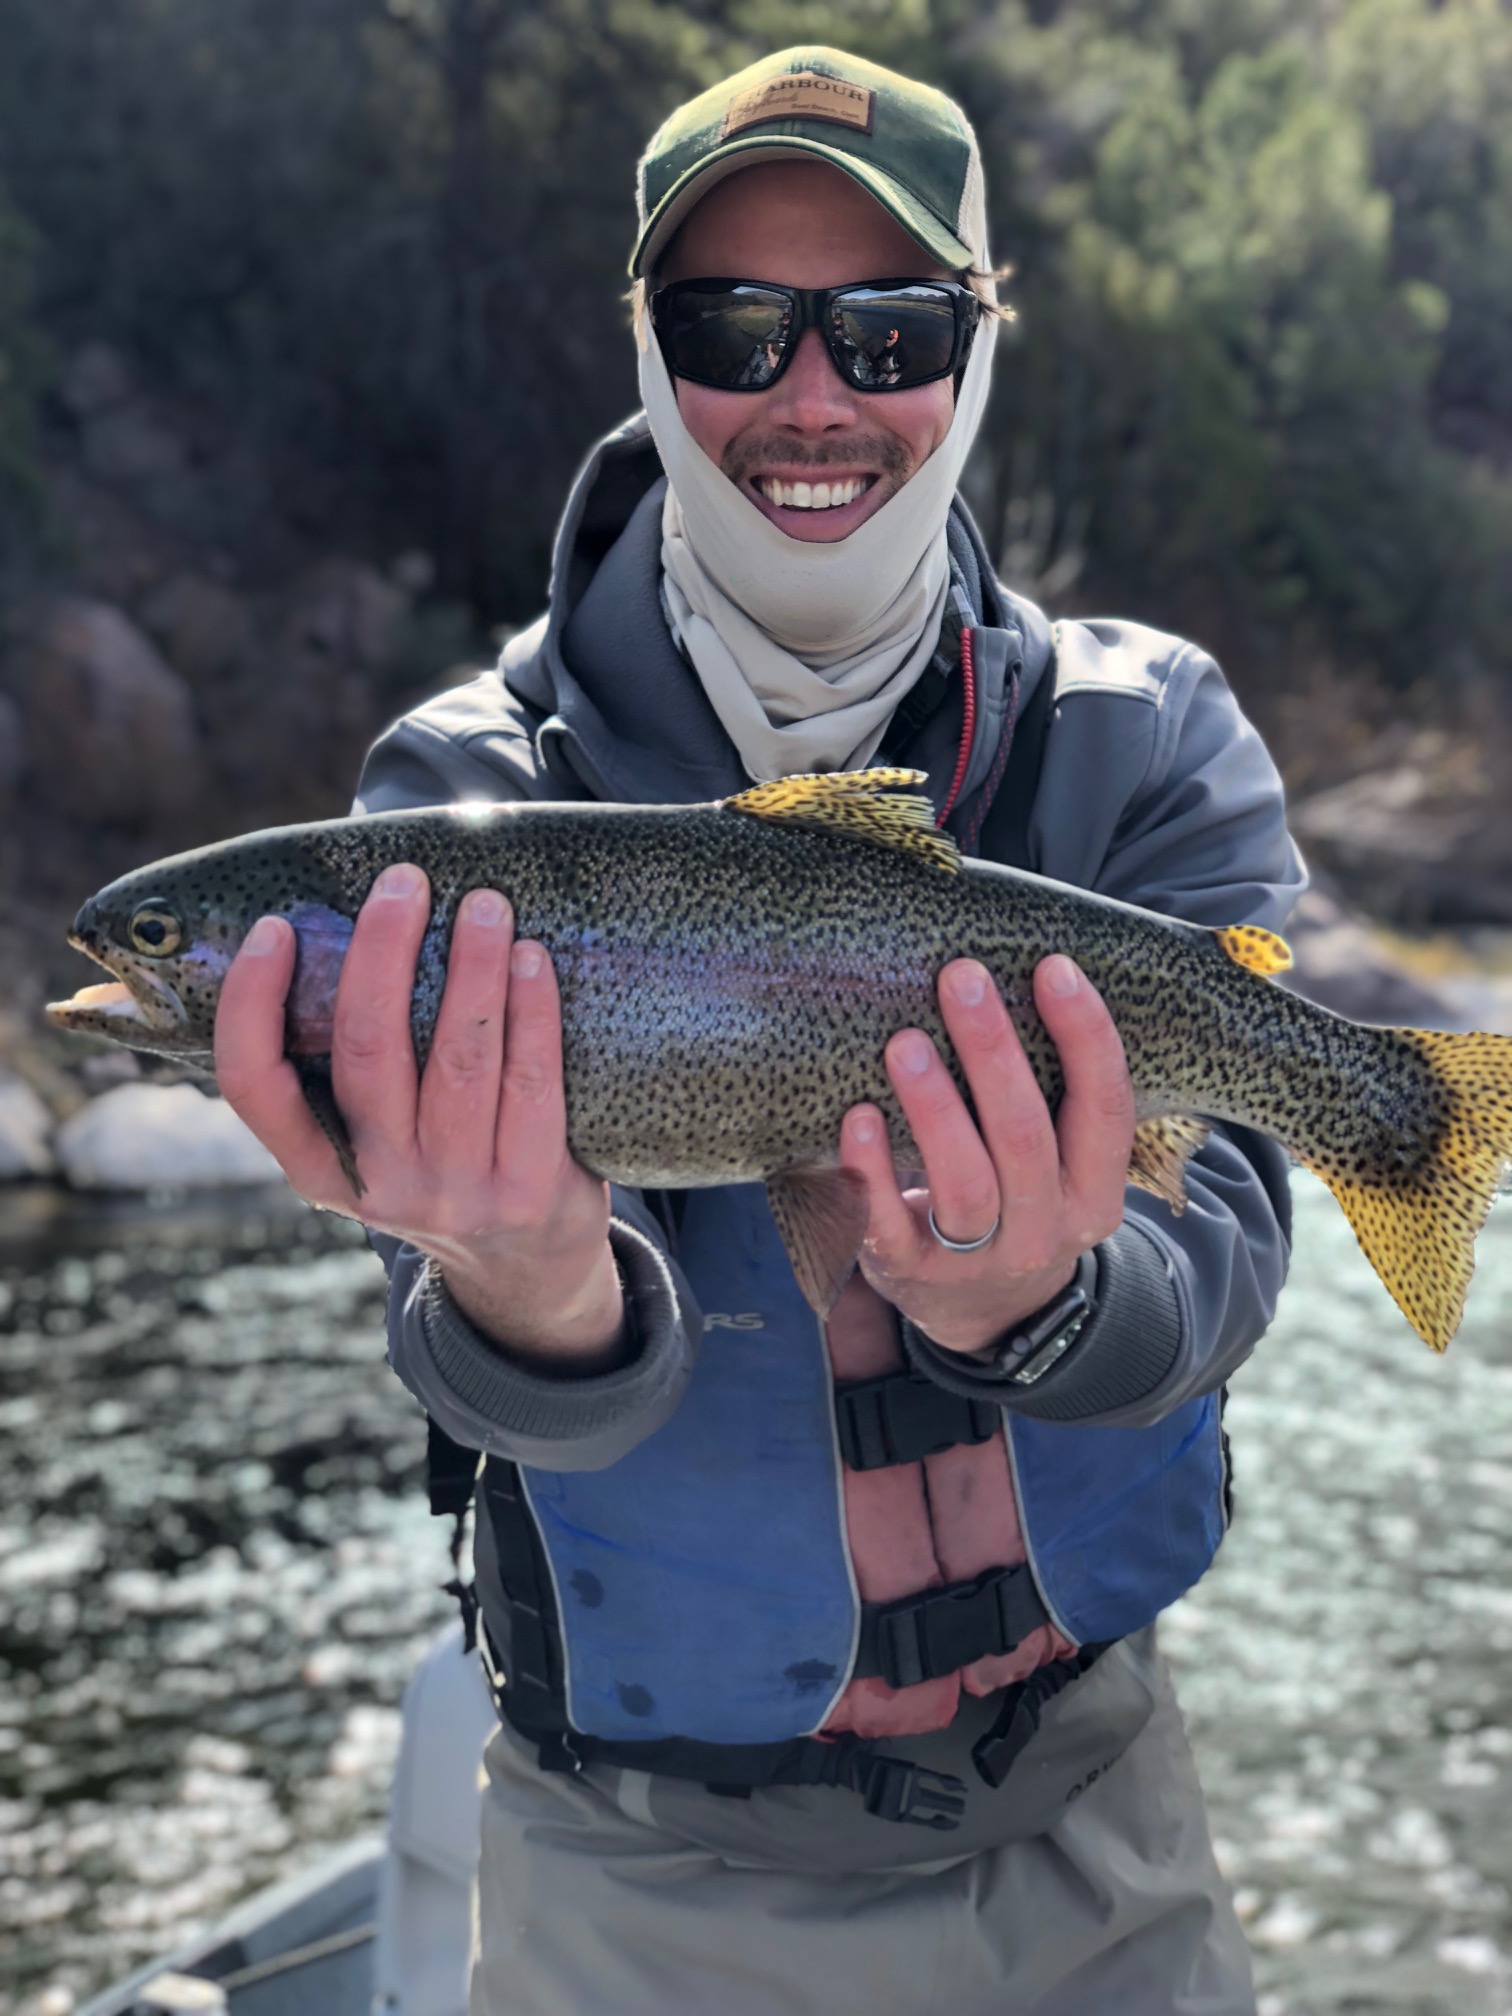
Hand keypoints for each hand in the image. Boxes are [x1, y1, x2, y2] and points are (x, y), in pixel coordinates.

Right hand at [215, 864, 621, 1367]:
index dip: (253, 1005)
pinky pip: (530, 1085)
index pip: (254, 1087)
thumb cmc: (439, 1163)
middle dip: (382, 953)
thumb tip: (358, 918)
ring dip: (470, 970)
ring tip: (485, 903)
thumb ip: (354, 1061)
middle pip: (367, 1051)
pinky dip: (531, 1014)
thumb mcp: (375, 1140)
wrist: (525, 1267)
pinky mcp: (529, 1189)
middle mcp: (379, 1183)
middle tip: (404, 880)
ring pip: (457, 1061)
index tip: (274, 927)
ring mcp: (456, 1191)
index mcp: (318, 1168)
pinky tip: (532, 961)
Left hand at [839, 955, 1135, 1354]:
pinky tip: (857, 1117)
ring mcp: (978, 1260)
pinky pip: (888, 1225)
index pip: (1106, 1109)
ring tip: (905, 1042)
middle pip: (1025, 1137)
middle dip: (993, 1051)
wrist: (987, 1316)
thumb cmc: (1019, 1201)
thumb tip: (1017, 976)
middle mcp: (1045, 1230)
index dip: (1086, 1037)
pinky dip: (870, 1171)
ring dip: (935, 1107)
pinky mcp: (911, 1275)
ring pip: (964, 1183)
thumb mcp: (1061, 1165)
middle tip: (961, 977)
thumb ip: (1052, 1096)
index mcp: (1094, 1192)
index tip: (1053, 968)